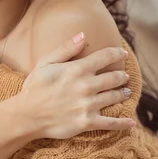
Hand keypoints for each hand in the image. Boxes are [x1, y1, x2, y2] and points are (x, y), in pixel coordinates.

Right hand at [17, 32, 134, 139]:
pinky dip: (123, 123)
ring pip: (115, 97)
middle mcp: (86, 86)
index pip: (106, 57)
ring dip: (123, 94)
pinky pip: (111, 123)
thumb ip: (66, 48)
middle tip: (124, 77)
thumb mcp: (46, 62)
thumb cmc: (35, 87)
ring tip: (125, 92)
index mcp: (78, 69)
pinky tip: (131, 123)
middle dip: (122, 76)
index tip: (123, 54)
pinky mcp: (87, 123)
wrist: (26, 116)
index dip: (118, 54)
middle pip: (114, 78)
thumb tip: (84, 35)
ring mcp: (88, 105)